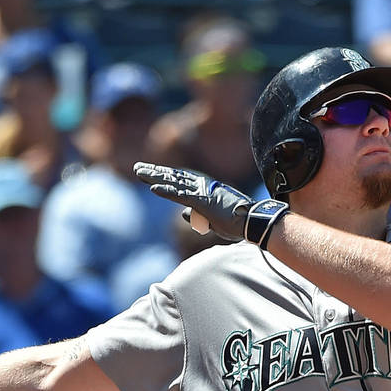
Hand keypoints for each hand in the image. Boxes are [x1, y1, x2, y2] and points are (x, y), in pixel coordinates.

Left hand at [133, 162, 278, 244]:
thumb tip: (182, 214)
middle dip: (154, 172)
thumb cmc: (237, 222)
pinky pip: (180, 195)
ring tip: (138, 172)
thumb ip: (196, 215)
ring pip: (174, 182)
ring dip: (155, 177)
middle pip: (174, 177)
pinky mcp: (203, 201)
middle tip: (138, 168)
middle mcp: (203, 187)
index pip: (180, 181)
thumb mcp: (211, 220)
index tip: (150, 174)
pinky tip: (152, 188)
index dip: (164, 177)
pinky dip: (166, 191)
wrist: (253, 222)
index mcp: (205, 190)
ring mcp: (202, 193)